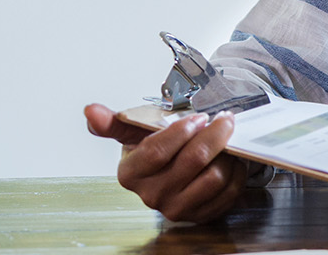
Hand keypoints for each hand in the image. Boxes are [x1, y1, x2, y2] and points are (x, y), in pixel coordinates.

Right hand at [84, 103, 250, 222]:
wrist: (172, 171)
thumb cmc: (155, 148)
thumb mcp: (133, 132)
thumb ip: (112, 122)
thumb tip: (90, 111)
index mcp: (130, 174)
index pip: (158, 151)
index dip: (181, 131)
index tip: (198, 117)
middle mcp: (151, 196)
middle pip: (192, 161)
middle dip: (214, 135)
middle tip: (225, 119)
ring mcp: (176, 209)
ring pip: (214, 177)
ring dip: (227, 154)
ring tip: (226, 140)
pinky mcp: (200, 215)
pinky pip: (228, 192)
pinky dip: (236, 172)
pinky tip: (232, 159)